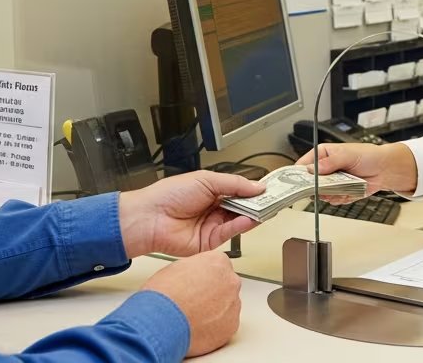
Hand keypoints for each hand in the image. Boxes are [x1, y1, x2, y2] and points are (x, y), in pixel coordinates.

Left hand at [119, 171, 264, 257]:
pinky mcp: (210, 242)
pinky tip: (249, 218)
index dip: (254, 190)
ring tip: (264, 208)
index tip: (270, 189)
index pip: (239, 191)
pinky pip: (230, 233)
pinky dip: (241, 226)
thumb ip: (234, 184)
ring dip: (252, 214)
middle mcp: (213, 209)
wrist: (150, 217)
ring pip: (239, 221)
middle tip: (273, 199)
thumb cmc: (168, 195)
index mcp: (211, 191)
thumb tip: (256, 186)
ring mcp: (212, 226)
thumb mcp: (206, 180)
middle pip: (242, 207)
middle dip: (257, 203)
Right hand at [141, 251, 241, 356]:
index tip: (198, 284)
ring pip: (227, 306)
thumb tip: (194, 276)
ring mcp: (233, 304)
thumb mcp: (176, 268)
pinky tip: (198, 327)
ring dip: (215, 310)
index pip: (219, 265)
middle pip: (225, 285)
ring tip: (194, 316)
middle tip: (195, 301)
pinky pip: (225, 324)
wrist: (163, 322)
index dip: (205, 276)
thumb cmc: (165, 296)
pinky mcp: (231, 326)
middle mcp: (230, 281)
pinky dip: (215, 327)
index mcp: (218, 262)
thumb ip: (194, 269)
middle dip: (213, 292)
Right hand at [294, 142, 418, 197]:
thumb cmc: (369, 156)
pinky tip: (349, 191)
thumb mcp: (348, 155)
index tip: (297, 183)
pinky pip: (333, 200)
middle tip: (326, 187)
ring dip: (331, 193)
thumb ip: (331, 162)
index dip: (298, 175)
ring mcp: (332, 181)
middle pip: (310, 183)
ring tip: (344, 186)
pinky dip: (341, 198)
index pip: (303, 165)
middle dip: (318, 187)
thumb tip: (314, 169)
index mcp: (323, 155)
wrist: (385, 169)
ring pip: (321, 194)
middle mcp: (325, 169)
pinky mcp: (339, 192)